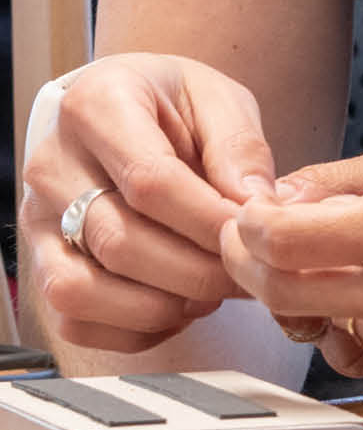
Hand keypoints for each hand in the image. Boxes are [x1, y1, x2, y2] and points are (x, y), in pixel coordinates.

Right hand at [21, 56, 278, 354]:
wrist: (124, 111)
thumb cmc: (173, 106)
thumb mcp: (218, 100)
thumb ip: (240, 148)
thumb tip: (257, 206)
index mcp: (96, 105)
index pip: (150, 181)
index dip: (209, 222)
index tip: (253, 236)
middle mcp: (52, 164)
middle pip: (118, 242)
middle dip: (197, 272)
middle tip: (243, 274)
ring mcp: (38, 220)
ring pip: (83, 290)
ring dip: (160, 307)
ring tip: (209, 292)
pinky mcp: (40, 264)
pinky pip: (75, 321)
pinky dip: (132, 329)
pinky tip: (175, 306)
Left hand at [219, 151, 362, 391]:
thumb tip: (293, 191)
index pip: (286, 237)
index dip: (250, 222)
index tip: (252, 207)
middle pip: (279, 290)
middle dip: (248, 261)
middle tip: (250, 238)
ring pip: (314, 321)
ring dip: (298, 292)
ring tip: (319, 261)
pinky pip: (355, 350)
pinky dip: (342, 324)